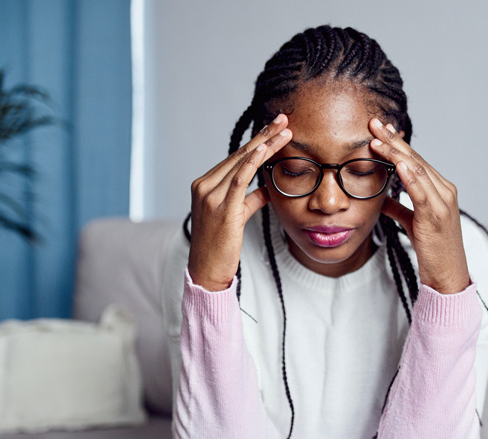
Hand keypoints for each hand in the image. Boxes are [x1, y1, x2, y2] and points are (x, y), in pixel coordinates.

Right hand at [188, 114, 292, 290]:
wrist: (206, 270)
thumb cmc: (220, 247)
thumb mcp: (236, 217)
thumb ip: (250, 200)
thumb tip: (267, 188)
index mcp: (205, 185)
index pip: (235, 158)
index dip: (256, 141)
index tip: (274, 128)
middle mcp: (204, 186)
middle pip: (239, 155)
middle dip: (263, 135)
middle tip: (283, 119)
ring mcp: (210, 196)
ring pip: (241, 163)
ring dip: (265, 145)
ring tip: (284, 131)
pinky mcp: (221, 209)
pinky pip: (238, 181)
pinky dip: (252, 163)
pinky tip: (264, 150)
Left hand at [369, 118, 469, 294]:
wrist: (448, 274)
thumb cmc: (432, 250)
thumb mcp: (412, 223)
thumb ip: (399, 208)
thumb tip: (382, 198)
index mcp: (440, 190)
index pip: (416, 160)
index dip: (397, 144)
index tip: (379, 130)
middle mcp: (445, 191)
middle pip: (416, 159)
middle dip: (393, 140)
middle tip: (374, 123)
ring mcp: (443, 202)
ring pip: (417, 170)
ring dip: (395, 153)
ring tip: (376, 139)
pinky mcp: (436, 216)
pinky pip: (421, 191)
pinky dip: (410, 175)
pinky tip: (398, 163)